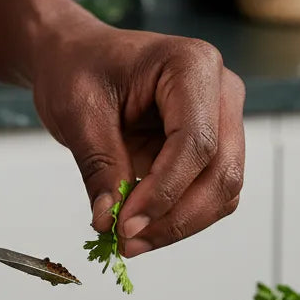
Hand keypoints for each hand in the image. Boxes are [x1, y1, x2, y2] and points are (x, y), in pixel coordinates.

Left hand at [32, 25, 245, 255]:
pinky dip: (178, 217)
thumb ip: (99, 166)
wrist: (77, 59)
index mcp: (192, 65)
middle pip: (222, 171)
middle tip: (127, 241)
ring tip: (129, 239)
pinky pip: (209, 194)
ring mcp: (222, 120)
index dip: (165, 191)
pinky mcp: (212, 147)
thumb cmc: (78, 68)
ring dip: (179, 224)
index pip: (196, 141)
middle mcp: (221, 91)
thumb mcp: (77, 112)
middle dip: (176, 216)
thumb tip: (110, 219)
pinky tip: (141, 227)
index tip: (126, 224)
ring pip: (222, 190)